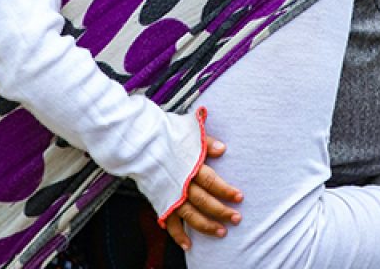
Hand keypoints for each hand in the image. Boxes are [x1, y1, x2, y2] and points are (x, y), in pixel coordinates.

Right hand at [164, 136, 242, 250]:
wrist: (140, 145)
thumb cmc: (167, 138)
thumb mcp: (188, 135)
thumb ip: (206, 142)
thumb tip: (222, 149)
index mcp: (188, 166)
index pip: (210, 181)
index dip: (225, 190)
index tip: (239, 197)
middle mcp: (180, 183)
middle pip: (203, 200)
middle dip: (220, 211)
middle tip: (236, 218)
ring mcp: (170, 195)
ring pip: (189, 214)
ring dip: (205, 225)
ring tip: (221, 232)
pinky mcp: (161, 203)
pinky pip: (169, 223)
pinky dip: (178, 235)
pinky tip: (188, 245)